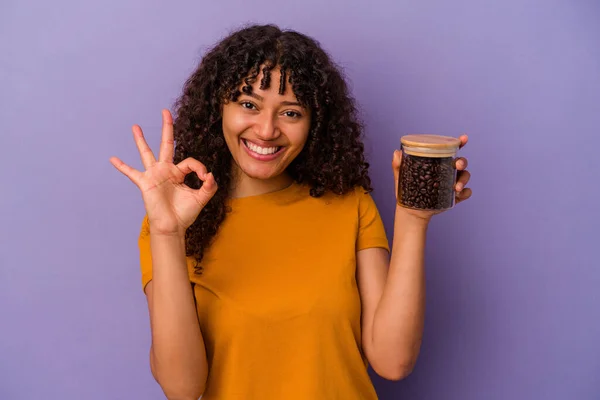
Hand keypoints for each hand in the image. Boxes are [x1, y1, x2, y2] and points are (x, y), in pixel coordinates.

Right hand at [110, 109, 217, 235]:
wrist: (172, 227)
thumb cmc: (185, 214)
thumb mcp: (202, 198)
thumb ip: (210, 186)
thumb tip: (210, 174)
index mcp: (179, 173)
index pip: (190, 161)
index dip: (200, 168)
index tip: (205, 178)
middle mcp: (166, 170)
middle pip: (167, 144)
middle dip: (167, 128)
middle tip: (166, 111)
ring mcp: (154, 175)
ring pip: (147, 153)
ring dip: (141, 139)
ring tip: (135, 126)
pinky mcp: (145, 183)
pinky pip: (131, 173)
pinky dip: (122, 167)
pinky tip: (113, 159)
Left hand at [393, 134, 471, 221]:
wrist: (411, 211)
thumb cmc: (407, 190)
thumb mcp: (401, 177)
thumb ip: (398, 165)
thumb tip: (397, 152)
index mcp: (437, 162)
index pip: (450, 150)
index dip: (459, 142)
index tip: (463, 138)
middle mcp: (448, 170)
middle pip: (461, 162)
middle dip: (462, 162)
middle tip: (457, 165)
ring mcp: (453, 183)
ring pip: (465, 176)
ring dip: (463, 179)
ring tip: (456, 188)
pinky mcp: (455, 196)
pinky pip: (466, 192)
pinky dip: (466, 192)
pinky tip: (460, 194)